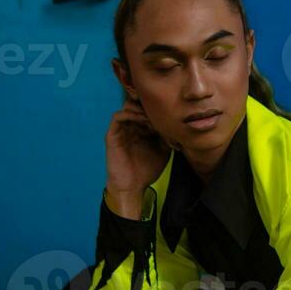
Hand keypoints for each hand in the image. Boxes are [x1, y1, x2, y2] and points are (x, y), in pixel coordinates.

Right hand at [105, 95, 172, 213]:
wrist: (133, 186)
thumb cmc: (148, 170)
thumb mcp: (164, 150)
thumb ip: (168, 135)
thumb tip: (178, 123)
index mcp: (142, 128)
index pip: (149, 109)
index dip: (159, 108)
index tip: (171, 113)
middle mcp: (131, 125)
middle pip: (138, 103)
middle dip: (150, 105)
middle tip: (161, 111)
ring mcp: (121, 129)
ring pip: (128, 106)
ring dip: (140, 108)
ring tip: (152, 116)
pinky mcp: (112, 134)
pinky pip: (118, 116)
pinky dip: (130, 114)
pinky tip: (142, 120)